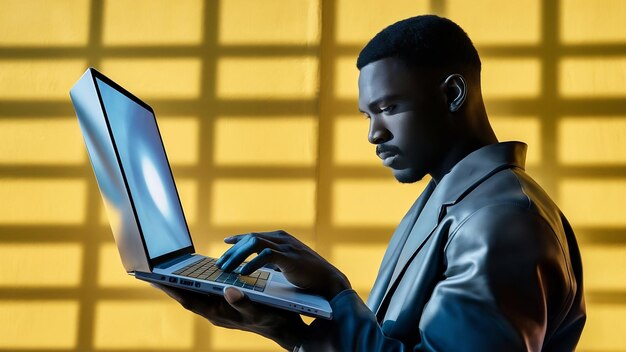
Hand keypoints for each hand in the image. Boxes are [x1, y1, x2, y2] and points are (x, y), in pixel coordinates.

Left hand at [152, 283, 307, 349]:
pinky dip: (199, 280)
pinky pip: (208, 289)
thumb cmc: (272, 320)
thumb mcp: (258, 311)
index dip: (172, 289)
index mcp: (218, 313)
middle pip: (188, 295)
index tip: (156, 279)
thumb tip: (228, 289)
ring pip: (196, 292)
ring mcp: (220, 306)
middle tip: (153, 270)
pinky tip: (195, 270)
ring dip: (182, 281)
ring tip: (167, 269)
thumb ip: (243, 303)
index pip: (189, 300)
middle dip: (171, 283)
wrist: (284, 327)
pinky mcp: (227, 301)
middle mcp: (215, 310)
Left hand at [215, 230, 350, 299]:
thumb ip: (274, 260)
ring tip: (227, 268)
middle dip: (233, 250)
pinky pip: (266, 256)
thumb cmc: (309, 275)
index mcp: (281, 238)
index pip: (254, 235)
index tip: (226, 243)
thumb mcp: (288, 263)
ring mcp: (286, 246)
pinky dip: (252, 263)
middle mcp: (282, 238)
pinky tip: (244, 272)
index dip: (239, 238)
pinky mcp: (289, 257)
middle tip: (220, 263)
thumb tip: (257, 262)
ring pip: (254, 243)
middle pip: (250, 237)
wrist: (329, 281)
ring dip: (238, 255)